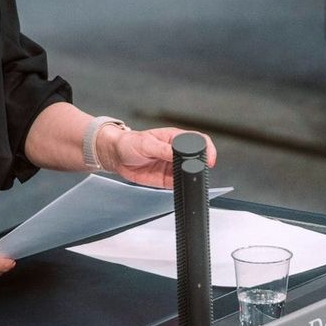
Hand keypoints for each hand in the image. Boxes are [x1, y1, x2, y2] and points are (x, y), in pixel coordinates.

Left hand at [98, 126, 216, 187]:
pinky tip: (178, 187)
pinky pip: (178, 185)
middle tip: (196, 172)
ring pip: (189, 174)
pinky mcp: (166, 179)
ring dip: (190, 178)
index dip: (207, 149)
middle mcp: (176, 152)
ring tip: (184, 179)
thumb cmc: (130, 142)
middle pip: (197, 159)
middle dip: (200, 166)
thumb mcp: (146, 143)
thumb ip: (163, 150)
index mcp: (175, 138)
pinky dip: (181, 187)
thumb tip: (178, 154)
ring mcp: (172, 166)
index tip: (209, 159)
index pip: (198, 140)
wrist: (116, 155)